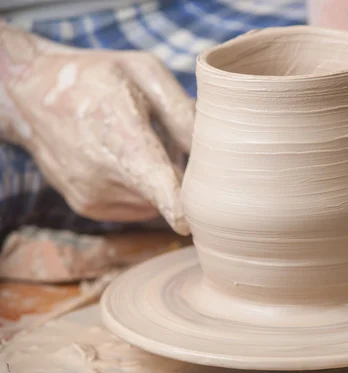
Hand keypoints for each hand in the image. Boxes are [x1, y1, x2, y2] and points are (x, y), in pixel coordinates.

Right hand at [0, 25, 192, 234]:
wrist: (30, 92)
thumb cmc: (96, 77)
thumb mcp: (144, 71)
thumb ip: (181, 111)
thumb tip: (213, 151)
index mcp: (122, 138)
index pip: (158, 184)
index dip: (182, 206)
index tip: (194, 223)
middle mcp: (103, 175)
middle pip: (164, 194)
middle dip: (179, 176)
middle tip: (161, 139)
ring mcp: (92, 197)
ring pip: (152, 202)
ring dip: (157, 182)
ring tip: (135, 145)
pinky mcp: (87, 207)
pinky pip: (134, 206)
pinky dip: (139, 189)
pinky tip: (121, 159)